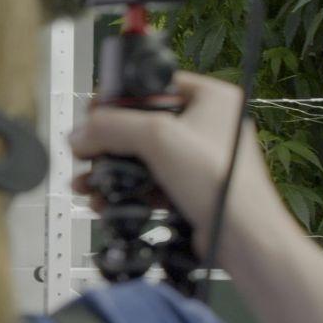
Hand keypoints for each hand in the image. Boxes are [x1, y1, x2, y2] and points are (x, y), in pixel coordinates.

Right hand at [69, 71, 292, 254]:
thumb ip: (111, 128)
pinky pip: (147, 181)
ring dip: (111, 170)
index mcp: (211, 99)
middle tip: (87, 151)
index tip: (95, 114)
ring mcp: (197, 158)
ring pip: (141, 156)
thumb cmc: (225, 184)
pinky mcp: (189, 186)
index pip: (152, 86)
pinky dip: (124, 189)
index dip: (119, 99)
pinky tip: (105, 199)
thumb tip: (81, 133)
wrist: (242, 236)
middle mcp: (206, 125)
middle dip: (108, 143)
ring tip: (88, 181)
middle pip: (141, 123)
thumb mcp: (158, 138)